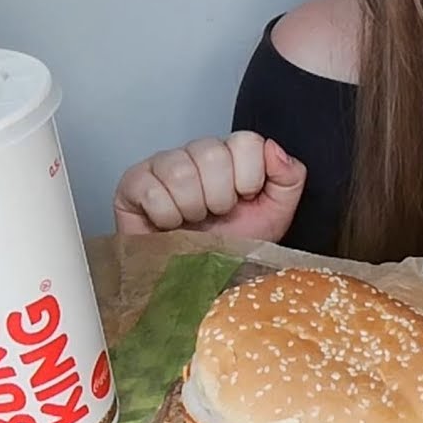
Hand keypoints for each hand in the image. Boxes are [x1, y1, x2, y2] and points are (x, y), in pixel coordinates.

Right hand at [113, 131, 305, 242]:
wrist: (198, 281)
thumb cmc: (233, 247)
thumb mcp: (275, 216)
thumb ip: (289, 179)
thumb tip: (273, 149)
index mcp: (231, 156)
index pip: (245, 141)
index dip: (248, 178)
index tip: (244, 200)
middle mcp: (197, 153)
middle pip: (212, 153)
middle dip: (220, 197)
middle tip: (216, 216)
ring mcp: (163, 164)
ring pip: (180, 170)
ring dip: (193, 208)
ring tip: (193, 222)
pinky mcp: (133, 184)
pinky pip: (151, 190)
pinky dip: (166, 216)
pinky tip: (170, 225)